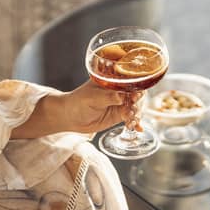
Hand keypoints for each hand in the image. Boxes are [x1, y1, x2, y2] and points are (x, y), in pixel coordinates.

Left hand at [15, 80, 140, 138]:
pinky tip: (138, 128)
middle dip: (137, 102)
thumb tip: (121, 97)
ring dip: (137, 113)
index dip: (136, 87)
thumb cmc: (78, 101)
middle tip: (133, 109)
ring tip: (132, 121)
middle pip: (135, 94)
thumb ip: (107, 97)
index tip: (136, 94)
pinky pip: (131, 118)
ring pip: (135, 107)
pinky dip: (135, 123)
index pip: (129, 80)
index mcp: (113, 80)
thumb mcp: (92, 97)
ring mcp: (120, 103)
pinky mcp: (119, 115)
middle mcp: (119, 90)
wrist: (70, 117)